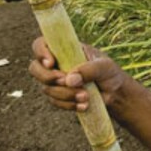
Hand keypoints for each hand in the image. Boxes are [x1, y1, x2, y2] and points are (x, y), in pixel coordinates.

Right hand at [28, 36, 150, 150]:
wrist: (116, 94)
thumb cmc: (110, 73)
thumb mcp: (104, 66)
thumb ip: (89, 69)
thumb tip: (70, 79)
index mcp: (65, 49)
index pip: (41, 44)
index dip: (40, 52)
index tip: (51, 63)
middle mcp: (57, 64)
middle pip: (35, 68)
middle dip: (49, 78)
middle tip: (66, 81)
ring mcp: (56, 81)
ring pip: (46, 88)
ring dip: (65, 94)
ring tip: (86, 96)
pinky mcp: (60, 97)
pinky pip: (55, 102)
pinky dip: (68, 105)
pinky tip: (84, 105)